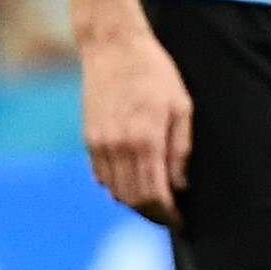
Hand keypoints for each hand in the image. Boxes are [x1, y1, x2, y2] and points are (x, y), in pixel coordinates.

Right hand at [79, 14, 192, 224]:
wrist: (113, 48)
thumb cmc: (156, 74)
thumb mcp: (181, 107)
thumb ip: (181, 150)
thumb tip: (180, 186)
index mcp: (144, 140)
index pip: (153, 194)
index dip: (168, 214)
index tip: (181, 222)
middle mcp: (117, 146)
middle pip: (132, 199)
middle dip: (154, 214)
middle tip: (172, 216)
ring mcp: (98, 144)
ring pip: (115, 191)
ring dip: (136, 202)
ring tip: (158, 201)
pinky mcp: (89, 139)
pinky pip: (102, 176)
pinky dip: (119, 186)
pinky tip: (136, 181)